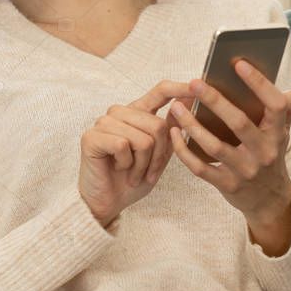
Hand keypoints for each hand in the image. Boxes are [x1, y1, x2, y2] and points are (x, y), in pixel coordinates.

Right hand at [78, 79, 193, 226]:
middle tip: (149, 172)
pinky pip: (123, 146)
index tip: (199, 86)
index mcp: (138, 113)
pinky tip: (118, 169)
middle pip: (158, 125)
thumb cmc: (133, 180)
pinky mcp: (91, 136)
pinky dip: (127, 165)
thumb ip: (172, 129)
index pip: (161, 91)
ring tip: (134, 173)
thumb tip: (190, 101)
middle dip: (160, 156)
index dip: (180, 88)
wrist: (109, 204)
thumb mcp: (160, 155)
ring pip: (143, 138)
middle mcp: (120, 113)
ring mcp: (103, 123)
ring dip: (143, 164)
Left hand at [167, 59, 290, 224]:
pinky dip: (184, 150)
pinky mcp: (227, 185)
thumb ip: (285, 112)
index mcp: (278, 134)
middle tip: (195, 82)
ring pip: (215, 146)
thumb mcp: (282, 134)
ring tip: (176, 106)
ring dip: (192, 125)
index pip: (275, 105)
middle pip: (239, 123)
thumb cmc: (270, 155)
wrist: (269, 200)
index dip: (259, 84)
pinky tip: (174, 132)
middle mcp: (264, 153)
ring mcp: (245, 171)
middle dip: (215, 101)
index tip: (239, 64)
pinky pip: (201, 168)